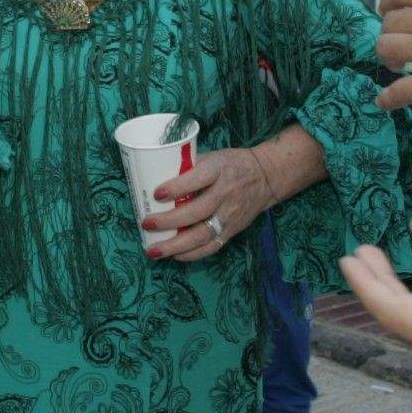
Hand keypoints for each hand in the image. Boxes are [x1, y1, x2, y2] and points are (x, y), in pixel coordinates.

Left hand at [145, 146, 276, 263]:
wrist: (264, 177)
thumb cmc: (230, 164)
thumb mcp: (212, 157)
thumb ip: (188, 168)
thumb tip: (154, 178)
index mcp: (218, 170)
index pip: (197, 179)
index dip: (177, 188)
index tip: (156, 194)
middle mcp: (226, 194)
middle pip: (197, 212)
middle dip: (169, 221)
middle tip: (146, 224)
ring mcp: (230, 215)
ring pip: (203, 235)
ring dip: (176, 246)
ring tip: (154, 250)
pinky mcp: (233, 230)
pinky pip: (212, 246)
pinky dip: (192, 254)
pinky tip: (174, 256)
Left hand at [374, 0, 411, 116]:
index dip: (389, 2)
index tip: (387, 11)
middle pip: (390, 22)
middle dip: (389, 33)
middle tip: (398, 44)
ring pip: (385, 49)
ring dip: (386, 58)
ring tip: (395, 67)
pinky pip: (398, 91)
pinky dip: (389, 98)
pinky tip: (385, 102)